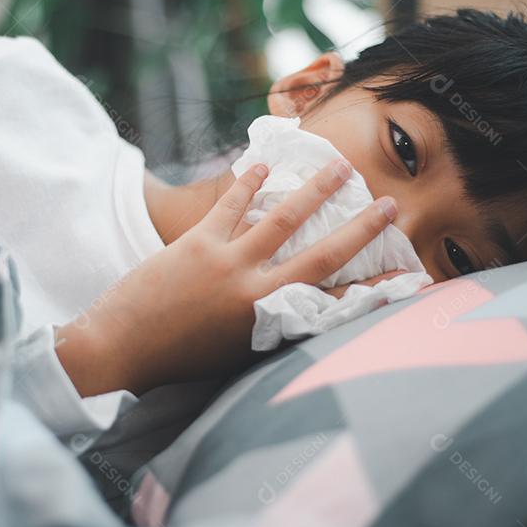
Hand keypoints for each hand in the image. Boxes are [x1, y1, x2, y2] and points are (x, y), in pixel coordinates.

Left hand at [55, 159, 398, 396]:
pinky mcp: (197, 242)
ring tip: (340, 166)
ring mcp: (227, 262)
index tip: (406, 274)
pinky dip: (248, 184)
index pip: (334, 301)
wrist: (120, 348)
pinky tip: (263, 166)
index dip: (374, 287)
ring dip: (314, 190)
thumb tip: (296, 301)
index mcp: (269, 324)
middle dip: (361, 228)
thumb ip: (267, 324)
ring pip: (283, 218)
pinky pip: (231, 205)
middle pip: (322, 253)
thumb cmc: (177, 360)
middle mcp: (256, 291)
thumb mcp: (233, 352)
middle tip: (390, 204)